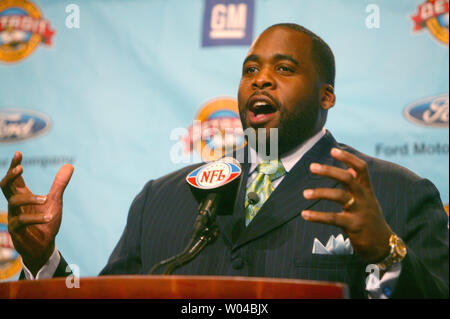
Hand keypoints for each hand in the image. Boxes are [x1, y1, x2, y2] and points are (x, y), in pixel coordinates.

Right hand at [0, 151, 73, 274]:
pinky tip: (49, 217)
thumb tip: (70, 165)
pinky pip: (21, 221)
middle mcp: (16, 205)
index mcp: (23, 195)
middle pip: (5, 186)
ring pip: (14, 202)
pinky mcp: (16, 231)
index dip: (14, 166)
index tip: (19, 153)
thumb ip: (60, 184)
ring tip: (46, 199)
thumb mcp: (55, 201)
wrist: (44, 246)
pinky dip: (36, 218)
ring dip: (30, 198)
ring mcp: (14, 217)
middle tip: (21, 167)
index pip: (15, 178)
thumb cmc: (46, 222)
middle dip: (11, 176)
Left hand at [301, 148, 391, 262]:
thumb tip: (349, 166)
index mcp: (366, 190)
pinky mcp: (353, 226)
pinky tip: (305, 215)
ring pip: (339, 196)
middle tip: (312, 167)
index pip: (361, 168)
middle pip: (348, 178)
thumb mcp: (367, 198)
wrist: (383, 245)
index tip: (333, 150)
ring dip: (320, 193)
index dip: (348, 158)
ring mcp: (359, 211)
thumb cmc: (370, 218)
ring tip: (305, 193)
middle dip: (329, 171)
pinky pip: (333, 218)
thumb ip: (358, 183)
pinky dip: (317, 216)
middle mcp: (364, 198)